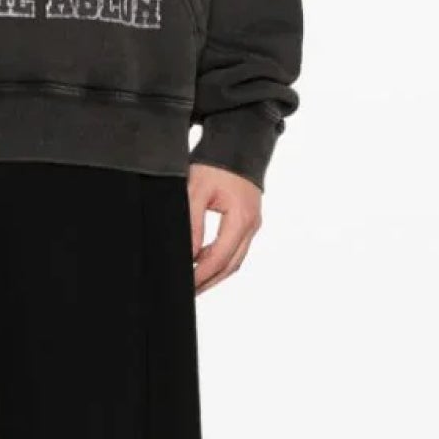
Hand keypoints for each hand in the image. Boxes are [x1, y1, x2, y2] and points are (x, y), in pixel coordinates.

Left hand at [187, 163, 261, 294]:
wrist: (238, 144)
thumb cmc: (216, 164)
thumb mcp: (196, 191)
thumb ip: (192, 224)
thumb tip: (189, 254)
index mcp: (241, 219)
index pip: (220, 258)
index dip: (201, 276)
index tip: (185, 285)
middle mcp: (252, 225)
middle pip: (231, 266)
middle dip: (209, 282)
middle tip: (188, 293)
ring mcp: (253, 224)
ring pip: (235, 260)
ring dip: (215, 274)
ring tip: (194, 284)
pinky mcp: (248, 221)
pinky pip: (236, 249)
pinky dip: (220, 261)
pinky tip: (203, 264)